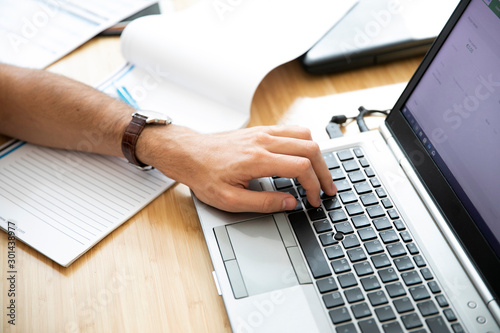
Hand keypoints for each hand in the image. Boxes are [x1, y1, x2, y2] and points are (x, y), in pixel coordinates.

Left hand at [138, 124, 336, 212]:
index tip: (314, 199)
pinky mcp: (261, 130)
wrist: (189, 154)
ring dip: (317, 155)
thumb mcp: (230, 200)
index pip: (301, 167)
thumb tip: (290, 203)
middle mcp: (264, 141)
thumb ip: (263, 203)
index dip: (314, 186)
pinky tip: (303, 158)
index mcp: (257, 160)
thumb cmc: (205, 175)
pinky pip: (292, 130)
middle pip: (310, 148)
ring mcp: (263, 132)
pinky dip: (304, 144)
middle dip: (324, 171)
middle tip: (327, 189)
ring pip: (304, 135)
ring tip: (318, 174)